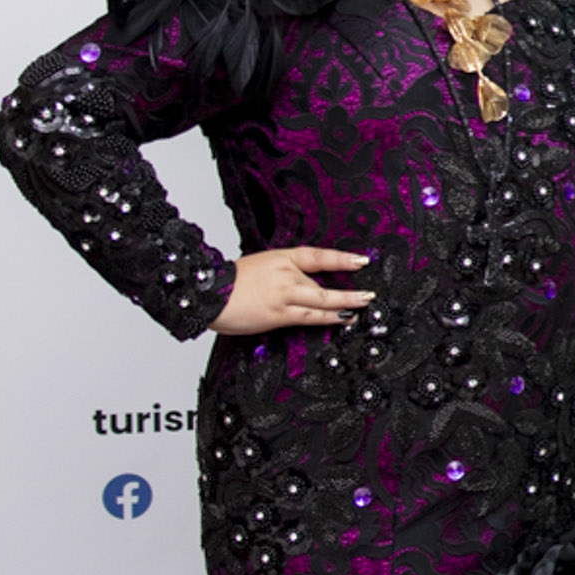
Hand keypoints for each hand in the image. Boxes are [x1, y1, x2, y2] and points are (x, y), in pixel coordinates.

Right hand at [213, 245, 372, 335]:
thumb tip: (301, 285)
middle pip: (323, 283)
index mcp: (280, 258)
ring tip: (363, 305)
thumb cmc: (228, 283)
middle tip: (369, 295)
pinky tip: (343, 318)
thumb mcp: (258, 267)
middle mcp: (286, 274)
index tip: (362, 261)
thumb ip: (281, 274)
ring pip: (323, 299)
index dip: (341, 258)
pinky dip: (330, 317)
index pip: (317, 256)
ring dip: (346, 303)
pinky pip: (311, 315)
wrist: (206, 293)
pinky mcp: (279, 313)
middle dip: (348, 291)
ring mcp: (284, 293)